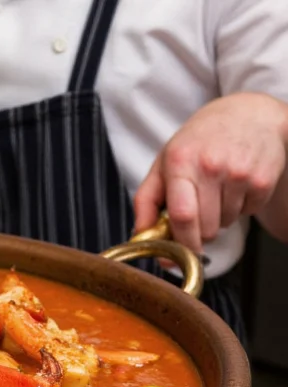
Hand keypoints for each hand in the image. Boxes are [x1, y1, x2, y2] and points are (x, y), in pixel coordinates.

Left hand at [134, 92, 287, 252]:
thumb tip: (139, 236)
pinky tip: (235, 186)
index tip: (177, 256)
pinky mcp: (263, 179)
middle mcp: (211, 166)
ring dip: (218, 218)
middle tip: (196, 212)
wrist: (247, 114)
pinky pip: (246, 213)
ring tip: (216, 190)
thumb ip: (146, 200)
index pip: (181, 215)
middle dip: (197, 232)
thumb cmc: (197, 142)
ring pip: (224, 224)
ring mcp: (239, 173)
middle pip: (203, 227)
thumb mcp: (163, 163)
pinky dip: (239, 208)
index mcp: (180, 161)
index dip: (180, 243)